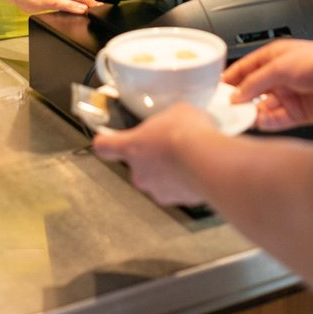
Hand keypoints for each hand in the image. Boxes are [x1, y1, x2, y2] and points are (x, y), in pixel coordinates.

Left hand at [92, 104, 218, 205]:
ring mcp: (157, 190)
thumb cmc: (186, 134)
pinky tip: (201, 168)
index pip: (105, 147)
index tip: (106, 141)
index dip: (106, 143)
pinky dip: (189, 181)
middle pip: (139, 165)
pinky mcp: (179, 201)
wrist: (207, 161)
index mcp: (131, 147)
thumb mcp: (176, 112)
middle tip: (171, 146)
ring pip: (160, 180)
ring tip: (191, 157)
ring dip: (172, 171)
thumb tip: (176, 122)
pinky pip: (180, 190)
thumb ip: (167, 120)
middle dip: (153, 158)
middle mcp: (139, 173)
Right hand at [224, 38, 312, 130]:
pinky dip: (267, 123)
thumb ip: (257, 81)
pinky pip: (277, 120)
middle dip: (239, 100)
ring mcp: (290, 95)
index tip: (215, 91)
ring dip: (252, 113)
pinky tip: (260, 123)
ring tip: (242, 118)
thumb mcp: (283, 66)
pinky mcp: (301, 113)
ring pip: (263, 108)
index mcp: (275, 57)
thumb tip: (238, 93)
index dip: (230, 79)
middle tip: (226, 110)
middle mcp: (281, 76)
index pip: (245, 69)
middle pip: (252, 91)